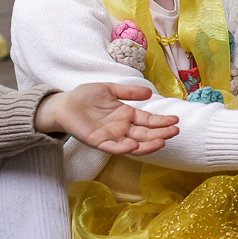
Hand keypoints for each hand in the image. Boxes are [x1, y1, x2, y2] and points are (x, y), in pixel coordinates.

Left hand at [34, 83, 178, 154]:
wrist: (62, 104)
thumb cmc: (84, 96)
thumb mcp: (110, 90)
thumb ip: (129, 92)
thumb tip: (149, 92)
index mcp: (126, 116)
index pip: (148, 120)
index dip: (161, 121)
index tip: (175, 120)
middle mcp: (122, 128)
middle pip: (145, 134)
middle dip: (161, 133)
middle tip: (175, 131)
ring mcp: (112, 137)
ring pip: (134, 144)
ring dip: (148, 144)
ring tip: (162, 141)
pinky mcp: (99, 142)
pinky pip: (114, 148)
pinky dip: (124, 148)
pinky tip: (134, 145)